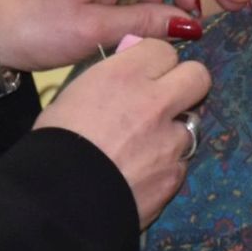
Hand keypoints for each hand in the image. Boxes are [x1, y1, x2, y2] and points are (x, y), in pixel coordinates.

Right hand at [35, 37, 210, 228]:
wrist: (59, 201)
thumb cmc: (53, 143)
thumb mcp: (72, 97)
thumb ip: (107, 82)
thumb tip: (125, 78)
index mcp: (125, 75)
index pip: (164, 49)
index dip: (154, 63)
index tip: (144, 74)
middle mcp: (156, 102)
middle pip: (198, 76)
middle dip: (185, 84)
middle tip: (166, 99)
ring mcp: (171, 141)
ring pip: (192, 124)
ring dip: (173, 132)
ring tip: (147, 147)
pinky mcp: (175, 175)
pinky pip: (180, 162)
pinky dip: (166, 166)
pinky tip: (143, 175)